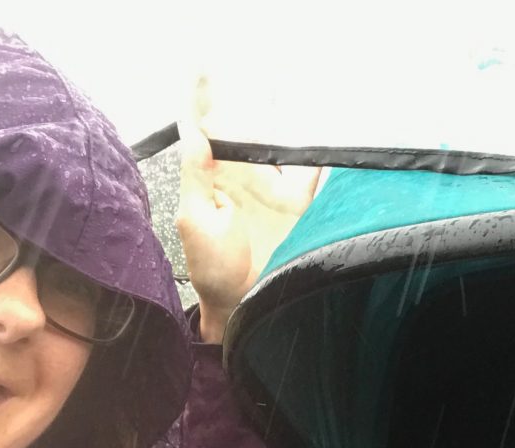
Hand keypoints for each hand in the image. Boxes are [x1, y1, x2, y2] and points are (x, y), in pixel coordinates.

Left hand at [176, 82, 319, 341]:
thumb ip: (195, 176)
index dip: (203, 99)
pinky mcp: (300, 208)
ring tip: (283, 99)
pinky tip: (319, 140)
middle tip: (239, 92)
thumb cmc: (212, 272)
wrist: (245, 308)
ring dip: (282, 125)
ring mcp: (274, 193)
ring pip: (280, 146)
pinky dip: (318, 156)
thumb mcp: (195, 222)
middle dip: (246, 108)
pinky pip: (312, 174)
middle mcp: (245, 181)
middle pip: (247, 131)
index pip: (207, 132)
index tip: (202, 71)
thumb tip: (194, 131)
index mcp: (215, 180)